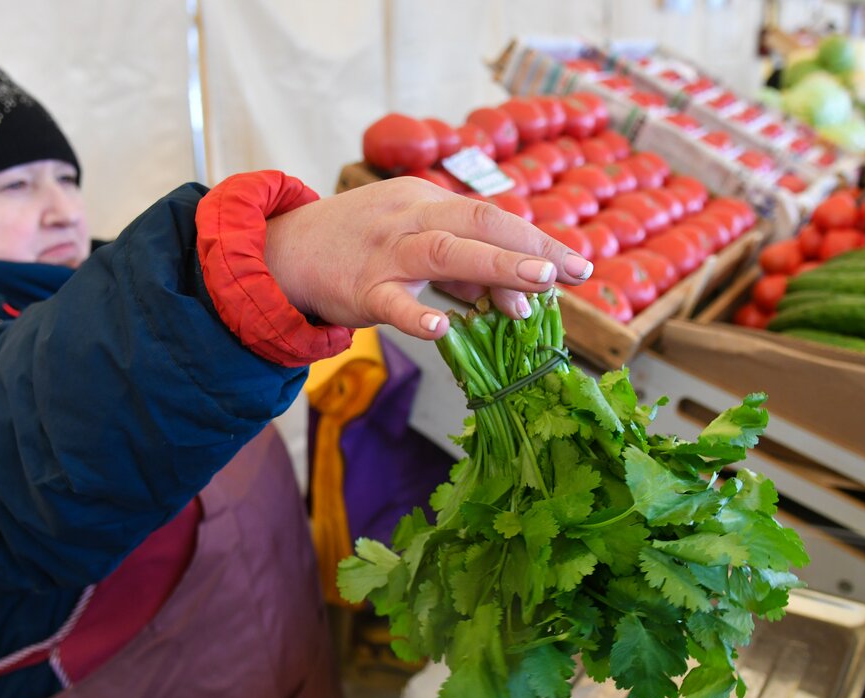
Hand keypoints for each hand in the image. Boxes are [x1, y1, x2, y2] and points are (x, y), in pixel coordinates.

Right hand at [264, 177, 592, 339]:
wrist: (286, 250)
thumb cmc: (361, 246)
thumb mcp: (415, 241)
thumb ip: (467, 270)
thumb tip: (520, 300)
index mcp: (428, 201)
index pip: (492, 216)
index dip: (537, 239)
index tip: (577, 266)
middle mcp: (410, 217)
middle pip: (478, 222)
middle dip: (529, 246)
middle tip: (573, 272)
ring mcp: (384, 251)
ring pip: (444, 252)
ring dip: (494, 266)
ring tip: (536, 285)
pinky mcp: (359, 288)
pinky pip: (390, 301)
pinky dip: (415, 314)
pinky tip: (440, 329)